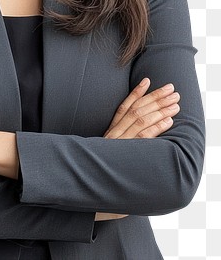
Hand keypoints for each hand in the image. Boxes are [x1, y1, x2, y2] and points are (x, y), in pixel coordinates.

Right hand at [95, 79, 179, 221]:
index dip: (136, 92)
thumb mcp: (107, 151)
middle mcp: (114, 134)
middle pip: (137, 110)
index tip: (148, 80)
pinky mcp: (126, 154)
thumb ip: (118, 138)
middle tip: (172, 90)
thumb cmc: (103, 169)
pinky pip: (144, 138)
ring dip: (160, 110)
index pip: (123, 106)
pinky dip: (156, 127)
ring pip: (141, 120)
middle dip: (156, 98)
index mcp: (110, 132)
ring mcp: (120, 143)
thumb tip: (133, 125)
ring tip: (175, 103)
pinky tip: (168, 120)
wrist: (89, 184)